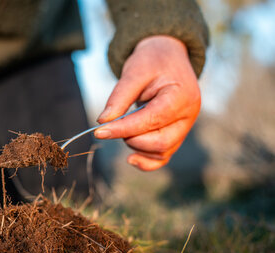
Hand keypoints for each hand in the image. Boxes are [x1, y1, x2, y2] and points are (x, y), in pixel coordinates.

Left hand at [95, 35, 200, 170]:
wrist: (168, 56)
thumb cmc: (152, 61)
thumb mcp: (134, 71)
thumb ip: (119, 98)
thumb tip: (103, 122)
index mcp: (181, 96)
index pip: (152, 120)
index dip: (123, 129)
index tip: (99, 131)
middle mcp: (188, 115)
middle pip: (160, 142)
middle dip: (131, 138)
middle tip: (114, 125)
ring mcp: (185, 127)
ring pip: (161, 152)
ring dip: (137, 147)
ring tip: (123, 129)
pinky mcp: (177, 134)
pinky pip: (163, 156)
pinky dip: (147, 161)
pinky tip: (131, 158)